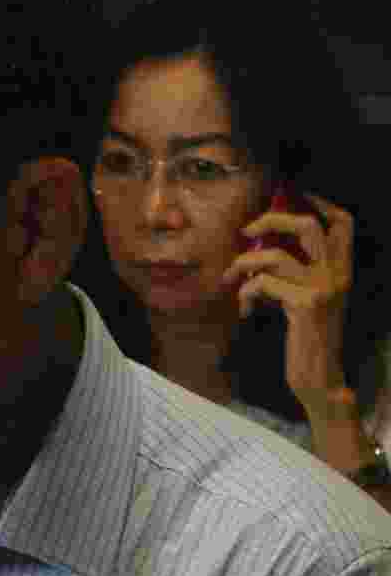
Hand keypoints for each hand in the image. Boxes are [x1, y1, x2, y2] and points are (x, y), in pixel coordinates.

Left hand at [221, 194, 352, 413]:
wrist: (321, 379)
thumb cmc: (308, 338)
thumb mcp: (309, 298)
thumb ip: (298, 272)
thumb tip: (262, 246)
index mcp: (342, 270)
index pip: (342, 223)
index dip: (319, 203)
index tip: (292, 197)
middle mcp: (338, 275)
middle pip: (307, 226)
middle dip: (271, 221)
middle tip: (247, 231)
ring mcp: (323, 289)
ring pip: (275, 256)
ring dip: (243, 264)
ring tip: (232, 280)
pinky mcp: (305, 306)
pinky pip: (262, 284)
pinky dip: (245, 293)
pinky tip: (244, 310)